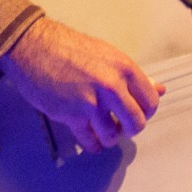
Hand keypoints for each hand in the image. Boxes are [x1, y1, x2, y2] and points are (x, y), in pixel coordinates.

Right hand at [1, 17, 164, 152]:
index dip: (145, 111)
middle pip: (136, 123)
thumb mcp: (106, 54)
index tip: (136, 113)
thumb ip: (130, 76)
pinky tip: (91, 141)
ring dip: (108, 137)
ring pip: (113, 135)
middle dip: (129, 128)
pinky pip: (90, 140)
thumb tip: (159, 89)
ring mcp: (91, 102)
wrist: (32, 46)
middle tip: (120, 125)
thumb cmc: (67, 47)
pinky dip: (92, 145)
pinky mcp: (72, 115)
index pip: (150, 102)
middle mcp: (111, 86)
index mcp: (123, 68)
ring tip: (101, 130)